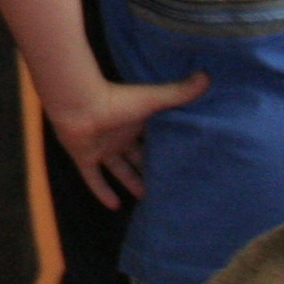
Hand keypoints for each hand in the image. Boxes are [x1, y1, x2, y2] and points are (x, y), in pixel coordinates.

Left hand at [47, 70, 208, 207]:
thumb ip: (178, 92)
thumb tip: (206, 76)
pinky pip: (93, 178)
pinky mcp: (84, 157)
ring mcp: (101, 146)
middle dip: (151, 169)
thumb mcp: (153, 99)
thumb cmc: (117, 100)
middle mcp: (119, 135)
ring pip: (119, 169)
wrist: (77, 103)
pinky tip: (115, 207)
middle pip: (137, 157)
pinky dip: (102, 191)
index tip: (182, 165)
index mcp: (135, 122)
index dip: (166, 151)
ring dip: (131, 182)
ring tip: (148, 199)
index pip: (153, 140)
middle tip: (168, 187)